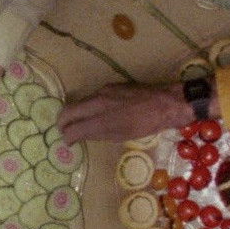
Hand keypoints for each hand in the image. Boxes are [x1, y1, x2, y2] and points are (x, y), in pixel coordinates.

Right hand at [58, 82, 192, 143]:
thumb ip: (98, 134)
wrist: (166, 103)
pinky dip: (90, 107)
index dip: (66, 136)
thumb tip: (82, 134)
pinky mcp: (111, 85)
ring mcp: (103, 91)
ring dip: (77, 113)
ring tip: (82, 124)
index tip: (68, 142)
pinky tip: (99, 113)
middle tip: (64, 130)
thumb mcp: (121, 135)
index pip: (72, 127)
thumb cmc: (147, 124)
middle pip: (68, 110)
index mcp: (100, 118)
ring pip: (80, 102)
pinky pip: (93, 97)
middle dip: (62, 122)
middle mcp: (97, 101)